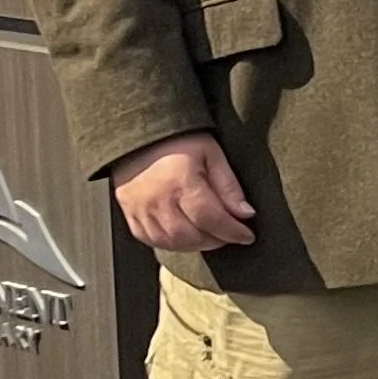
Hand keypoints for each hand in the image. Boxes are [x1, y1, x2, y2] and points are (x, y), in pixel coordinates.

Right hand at [111, 131, 256, 254]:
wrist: (139, 134)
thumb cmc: (178, 141)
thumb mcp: (211, 154)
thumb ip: (228, 186)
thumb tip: (245, 213)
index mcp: (180, 182)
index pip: (211, 219)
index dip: (232, 231)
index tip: (247, 236)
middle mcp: (157, 200)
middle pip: (191, 236)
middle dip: (216, 240)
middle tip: (229, 233)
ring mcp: (140, 210)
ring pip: (171, 243)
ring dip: (196, 244)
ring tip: (210, 234)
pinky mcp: (130, 214)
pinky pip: (151, 240)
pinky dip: (172, 244)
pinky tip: (186, 235)